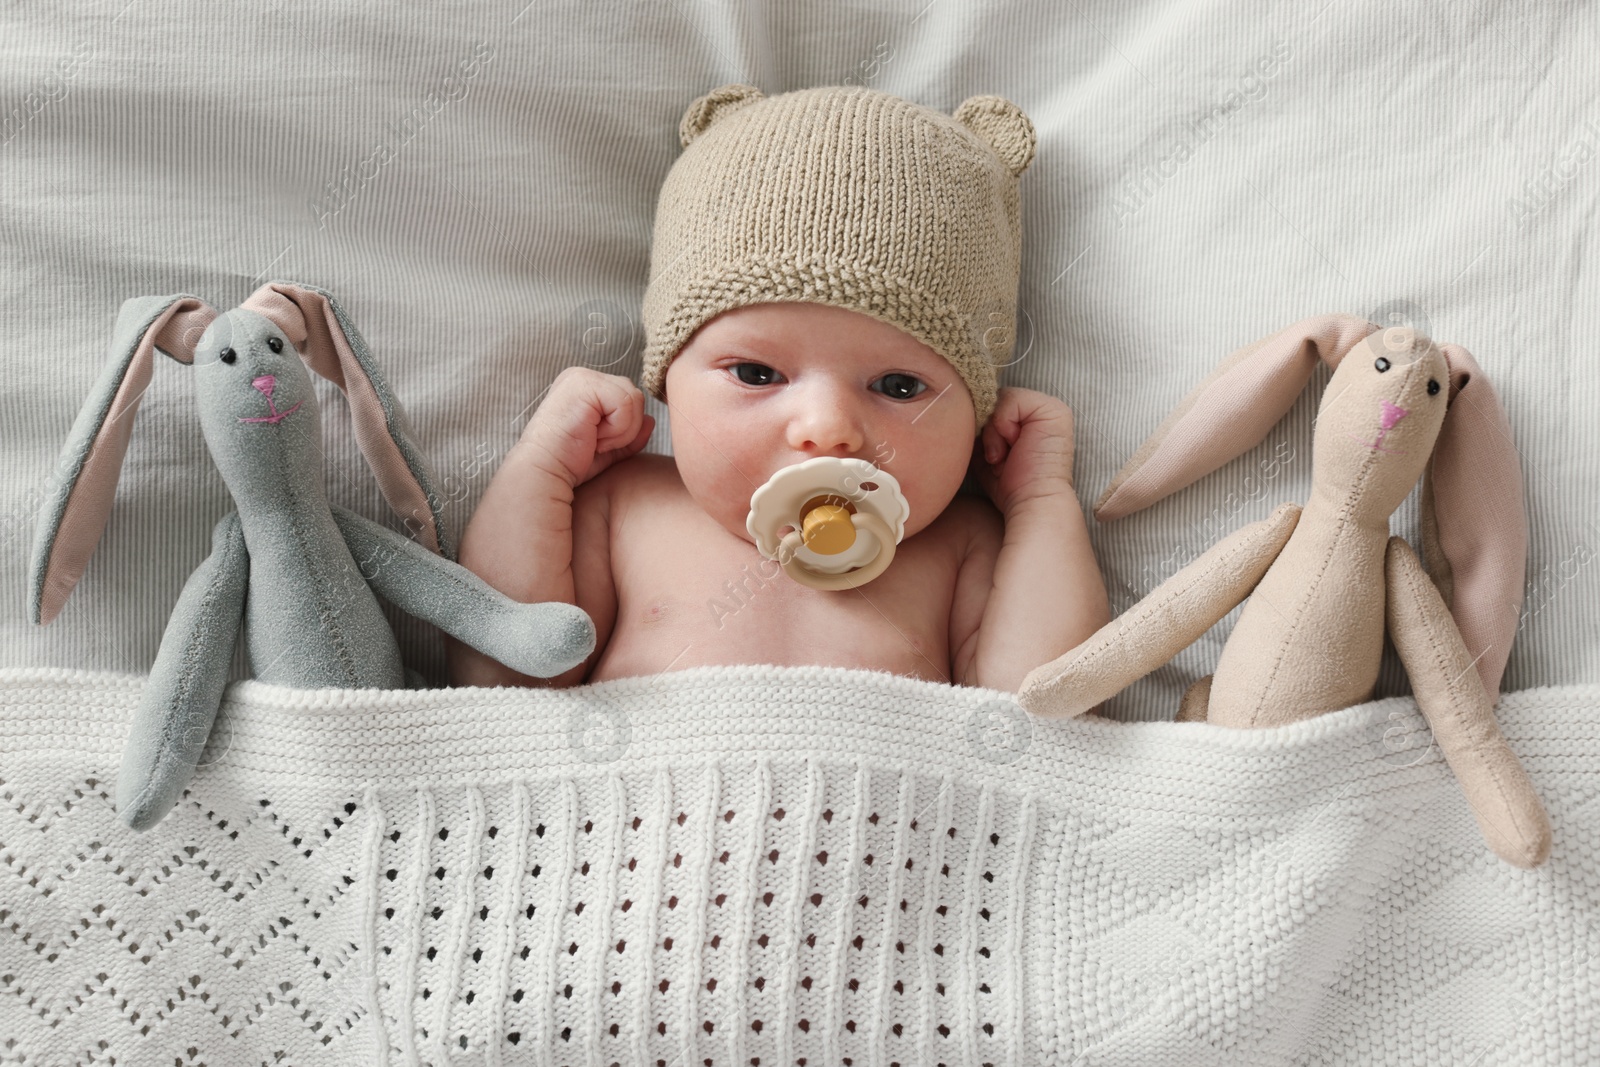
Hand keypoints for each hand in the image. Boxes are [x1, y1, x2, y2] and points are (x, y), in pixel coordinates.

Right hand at [519, 367, 654, 487]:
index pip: (629, 398)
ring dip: (620, 430)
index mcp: (586, 387)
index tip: (596, 443)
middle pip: (635, 395)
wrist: (544, 473)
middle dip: (625, 428)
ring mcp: (582, 377)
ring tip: (594, 440)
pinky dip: (616, 429)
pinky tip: (593, 436)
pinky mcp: (584, 385)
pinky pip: (626, 403)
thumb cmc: (569, 464)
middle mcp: (583, 376)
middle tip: (596, 442)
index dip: (624, 427)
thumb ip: (630, 434)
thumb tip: (651, 420)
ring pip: (634, 399)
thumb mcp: (608, 448)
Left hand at [969, 387, 1076, 513]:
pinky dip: (1002, 425)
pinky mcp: (1052, 409)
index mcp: (1028, 420)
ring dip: (994, 432)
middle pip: (992, 402)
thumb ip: (979, 428)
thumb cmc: (1009, 486)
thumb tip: (963, 410)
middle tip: (998, 459)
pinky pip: (1008, 398)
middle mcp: (1039, 411)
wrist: (1031, 503)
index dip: (982, 430)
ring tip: (1005, 456)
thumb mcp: (986, 451)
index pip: (990, 407)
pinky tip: (1013, 447)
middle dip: (987, 432)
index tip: (994, 459)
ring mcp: (1049, 407)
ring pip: (998, 400)